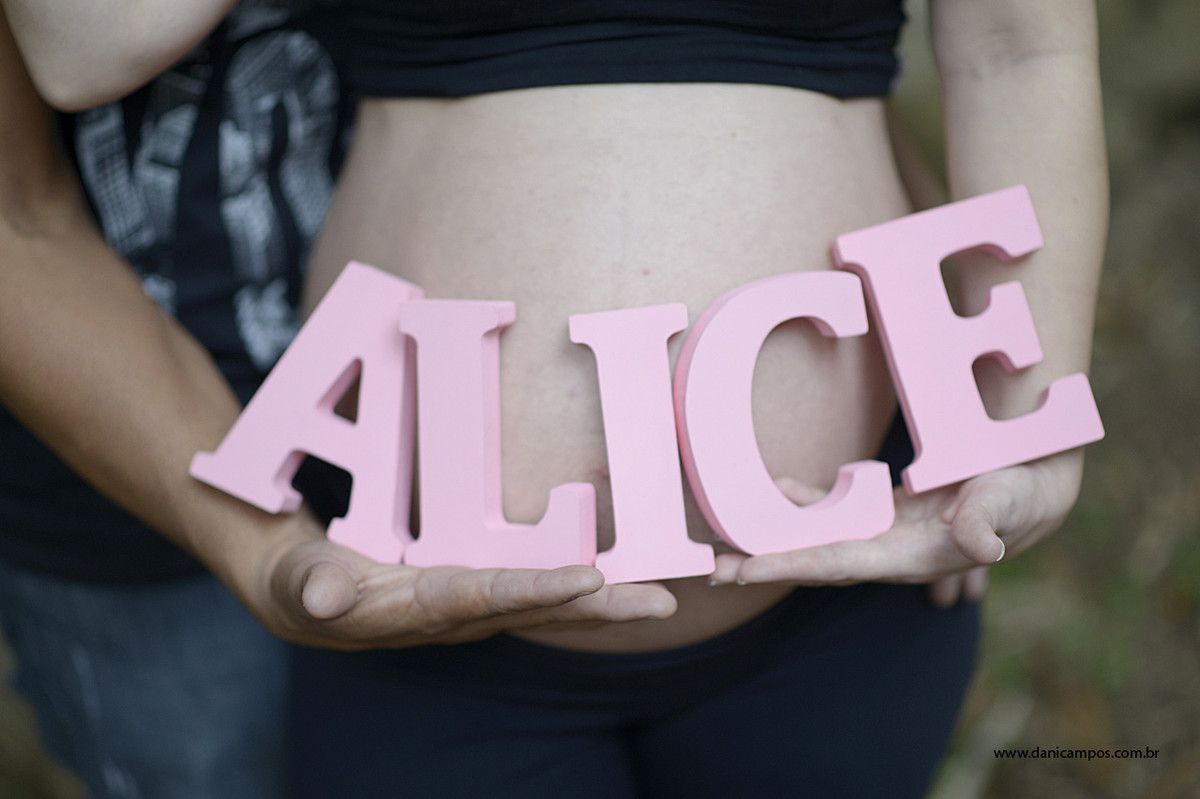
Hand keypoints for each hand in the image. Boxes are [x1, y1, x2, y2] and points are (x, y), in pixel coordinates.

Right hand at [234, 509, 677, 649]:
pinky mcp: (478, 592)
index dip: (537, 589)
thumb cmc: (304, 586)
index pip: (488, 597)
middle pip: (539, 607)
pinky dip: (584, 587)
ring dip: (606, 600)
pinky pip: (539, 589)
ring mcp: (474, 606)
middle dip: (601, 607)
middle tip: (663, 602)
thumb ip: (314, 588)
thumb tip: (324, 599)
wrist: (308, 601)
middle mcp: (460, 614)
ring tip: (666, 592)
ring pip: (549, 600)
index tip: (589, 579)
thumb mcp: (300, 584)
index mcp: (421, 608)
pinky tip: (624, 577)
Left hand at [709, 451, 1084, 606]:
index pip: (839, 564)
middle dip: (763, 565)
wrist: (1029, 485)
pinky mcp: (884, 514)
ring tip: (721, 547)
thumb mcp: (1010, 500)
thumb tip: (977, 546)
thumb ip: (989, 520)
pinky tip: (774, 491)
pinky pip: (833, 512)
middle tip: (709, 572)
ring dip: (771, 542)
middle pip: (813, 560)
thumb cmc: (1021, 492)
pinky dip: (802, 504)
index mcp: (910, 553)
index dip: (791, 566)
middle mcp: (887, 550)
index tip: (744, 571)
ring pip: (815, 540)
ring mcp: (882, 534)